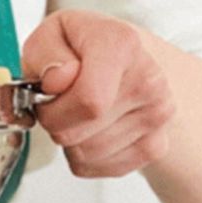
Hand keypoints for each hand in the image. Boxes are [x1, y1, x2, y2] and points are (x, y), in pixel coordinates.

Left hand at [22, 10, 174, 177]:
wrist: (125, 60)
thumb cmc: (82, 49)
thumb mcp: (50, 35)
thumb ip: (44, 52)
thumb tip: (57, 80)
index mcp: (122, 46)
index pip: (88, 101)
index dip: (52, 108)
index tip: (48, 94)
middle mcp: (148, 81)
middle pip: (76, 134)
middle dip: (54, 124)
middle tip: (60, 103)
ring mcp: (157, 116)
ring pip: (84, 154)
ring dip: (68, 140)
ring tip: (77, 112)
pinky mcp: (154, 146)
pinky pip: (95, 167)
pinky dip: (82, 156)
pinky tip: (90, 129)